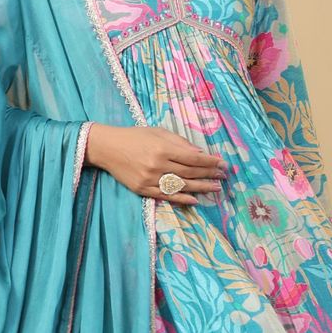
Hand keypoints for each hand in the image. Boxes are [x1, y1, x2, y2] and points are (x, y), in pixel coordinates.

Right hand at [84, 124, 225, 205]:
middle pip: (190, 173)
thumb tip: (200, 154)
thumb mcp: (158, 132)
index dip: (210, 162)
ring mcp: (150, 179)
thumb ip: (179, 142)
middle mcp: (158, 165)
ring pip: (181, 186)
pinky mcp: (143, 190)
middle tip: (223, 177)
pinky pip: (166, 196)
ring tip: (215, 189)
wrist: (108, 148)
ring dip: (201, 188)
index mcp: (162, 148)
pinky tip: (195, 200)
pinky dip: (182, 199)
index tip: (223, 164)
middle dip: (209, 175)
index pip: (193, 158)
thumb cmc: (135, 136)